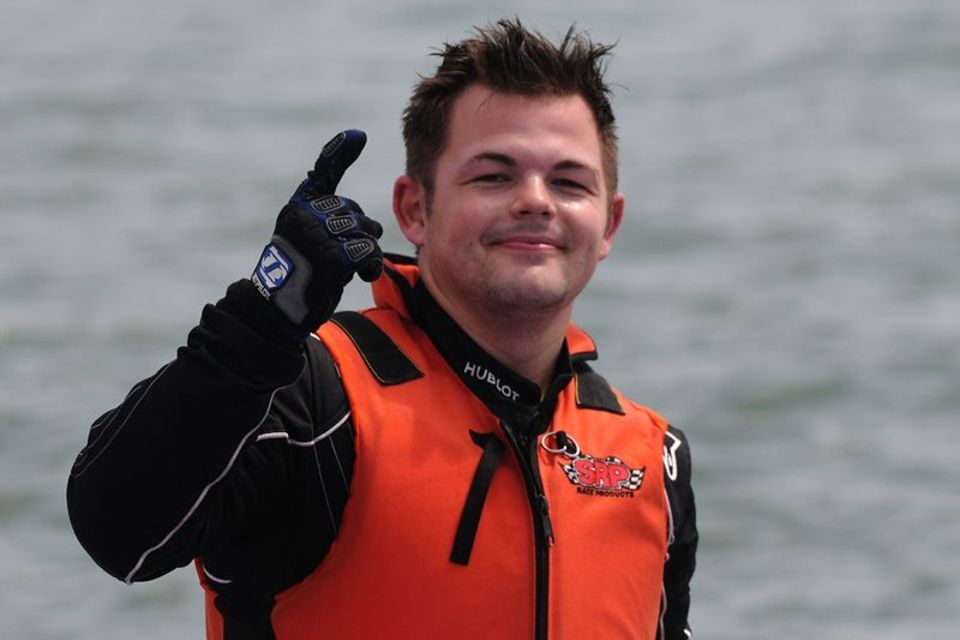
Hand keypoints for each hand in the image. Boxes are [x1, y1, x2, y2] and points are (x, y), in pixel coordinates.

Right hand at [251, 129, 383, 332]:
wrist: (279, 308)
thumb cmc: (303, 274)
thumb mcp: (313, 240)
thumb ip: (333, 223)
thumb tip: (370, 226)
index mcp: (300, 205)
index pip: (324, 172)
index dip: (340, 152)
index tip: (357, 135)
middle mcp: (305, 214)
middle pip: (356, 213)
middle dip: (361, 235)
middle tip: (345, 256)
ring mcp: (317, 234)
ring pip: (365, 232)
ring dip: (367, 253)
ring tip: (351, 268)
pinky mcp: (331, 257)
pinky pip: (367, 252)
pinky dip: (370, 265)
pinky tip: (362, 275)